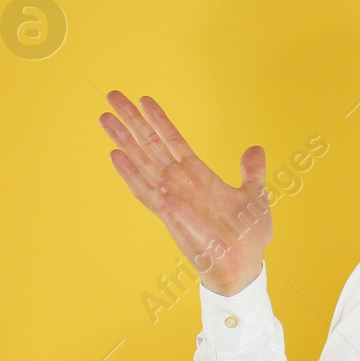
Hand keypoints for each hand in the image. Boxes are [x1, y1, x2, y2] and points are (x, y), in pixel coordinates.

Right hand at [99, 91, 270, 295]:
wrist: (245, 264)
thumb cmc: (247, 236)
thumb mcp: (254, 195)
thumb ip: (251, 171)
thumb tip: (255, 149)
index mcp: (199, 177)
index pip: (174, 141)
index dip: (159, 120)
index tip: (143, 99)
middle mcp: (181, 184)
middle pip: (151, 146)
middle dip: (132, 121)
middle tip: (112, 96)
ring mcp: (173, 198)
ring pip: (142, 163)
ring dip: (123, 140)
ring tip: (104, 118)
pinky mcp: (170, 215)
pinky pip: (146, 191)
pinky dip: (131, 174)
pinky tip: (115, 155)